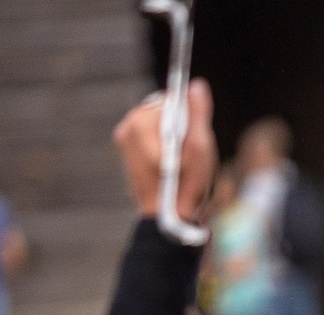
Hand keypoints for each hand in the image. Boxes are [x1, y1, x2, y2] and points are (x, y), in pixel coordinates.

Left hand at [115, 79, 215, 225]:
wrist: (166, 219)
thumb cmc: (186, 188)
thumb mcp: (201, 149)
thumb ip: (198, 113)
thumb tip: (196, 85)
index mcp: (142, 123)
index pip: (173, 100)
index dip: (191, 118)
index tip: (194, 141)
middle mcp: (127, 125)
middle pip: (164, 109)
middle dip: (182, 126)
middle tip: (187, 155)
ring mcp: (123, 136)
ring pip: (159, 121)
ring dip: (174, 136)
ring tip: (179, 162)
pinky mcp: (125, 146)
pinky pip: (151, 132)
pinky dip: (163, 143)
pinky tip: (169, 163)